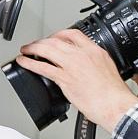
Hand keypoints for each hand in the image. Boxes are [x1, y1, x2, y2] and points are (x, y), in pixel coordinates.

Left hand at [15, 29, 137, 129]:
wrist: (114, 104)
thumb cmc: (113, 93)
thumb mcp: (106, 68)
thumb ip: (93, 63)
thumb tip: (83, 66)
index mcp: (95, 51)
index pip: (74, 34)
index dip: (59, 34)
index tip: (53, 37)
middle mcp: (82, 55)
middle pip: (57, 40)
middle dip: (43, 41)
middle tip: (35, 44)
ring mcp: (72, 65)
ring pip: (48, 50)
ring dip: (33, 48)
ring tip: (25, 50)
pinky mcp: (65, 78)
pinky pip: (42, 67)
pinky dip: (29, 63)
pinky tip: (23, 62)